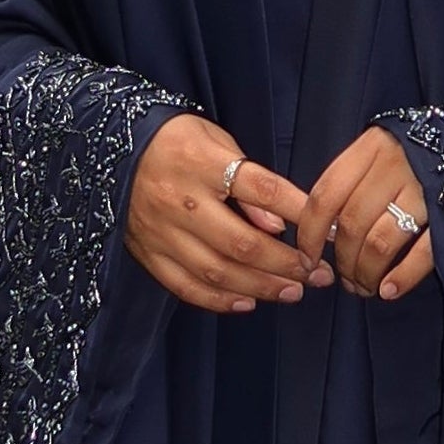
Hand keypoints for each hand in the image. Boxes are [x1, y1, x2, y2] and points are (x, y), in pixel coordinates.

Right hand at [126, 113, 325, 312]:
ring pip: (217, 271)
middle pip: (242, 243)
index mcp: (203, 163)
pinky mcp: (147, 253)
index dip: (301, 213)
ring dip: (262, 287)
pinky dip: (219, 300)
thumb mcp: (218, 141)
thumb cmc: (179, 141)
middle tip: (319, 275)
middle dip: (287, 264)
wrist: (114, 148)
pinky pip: (185, 286)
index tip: (328, 232)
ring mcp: (160, 231)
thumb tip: (279, 224)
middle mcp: (180, 200)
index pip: (263, 190)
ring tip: (294, 291)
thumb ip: (250, 181)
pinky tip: (248, 302)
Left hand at [297, 126, 433, 301]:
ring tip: (364, 287)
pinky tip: (388, 291)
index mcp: (371, 148)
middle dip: (343, 260)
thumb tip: (325, 231)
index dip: (311, 233)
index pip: (326, 195)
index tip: (308, 258)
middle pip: (352, 224)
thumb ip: (353, 182)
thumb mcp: (381, 152)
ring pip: (380, 243)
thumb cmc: (419, 154)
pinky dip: (402, 277)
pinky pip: (422, 254)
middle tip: (344, 279)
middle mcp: (395, 165)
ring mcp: (426, 190)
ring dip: (366, 273)